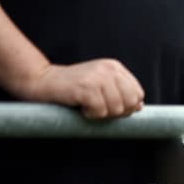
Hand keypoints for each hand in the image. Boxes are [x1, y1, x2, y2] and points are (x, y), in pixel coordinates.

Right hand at [22, 59, 144, 118]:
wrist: (43, 81)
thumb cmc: (73, 88)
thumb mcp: (101, 86)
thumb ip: (120, 94)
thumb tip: (140, 106)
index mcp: (115, 68)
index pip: (138, 94)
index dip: (127, 107)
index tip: (109, 106)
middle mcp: (109, 69)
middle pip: (130, 103)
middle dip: (116, 112)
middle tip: (98, 108)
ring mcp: (98, 77)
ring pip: (116, 109)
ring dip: (101, 114)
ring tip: (87, 105)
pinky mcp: (86, 87)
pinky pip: (100, 112)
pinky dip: (90, 115)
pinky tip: (80, 107)